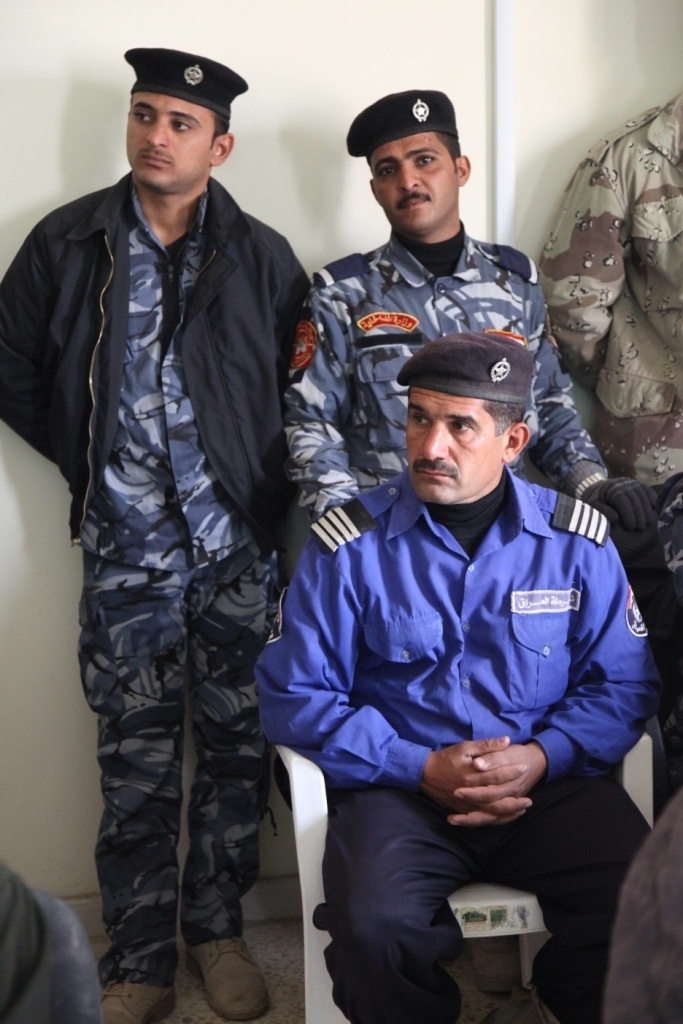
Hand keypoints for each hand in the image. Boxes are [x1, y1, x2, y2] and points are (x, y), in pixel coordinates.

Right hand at [420, 737, 546, 826]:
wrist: (425, 773)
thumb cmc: (446, 758)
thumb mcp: (465, 747)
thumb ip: (486, 745)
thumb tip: (506, 740)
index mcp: (472, 774)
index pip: (497, 774)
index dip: (512, 772)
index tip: (525, 768)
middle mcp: (471, 792)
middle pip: (497, 800)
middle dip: (514, 801)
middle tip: (530, 801)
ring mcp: (466, 803)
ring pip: (490, 813)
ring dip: (508, 813)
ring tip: (521, 810)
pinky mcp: (462, 810)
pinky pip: (481, 819)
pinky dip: (495, 820)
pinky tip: (504, 817)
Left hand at [582, 477, 656, 530]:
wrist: (598, 489)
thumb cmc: (595, 501)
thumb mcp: (592, 506)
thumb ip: (601, 512)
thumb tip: (615, 518)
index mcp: (610, 488)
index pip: (622, 499)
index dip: (628, 514)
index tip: (630, 527)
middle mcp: (622, 483)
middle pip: (634, 497)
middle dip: (639, 514)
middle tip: (640, 528)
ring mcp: (632, 482)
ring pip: (643, 494)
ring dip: (647, 509)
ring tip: (648, 523)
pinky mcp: (639, 484)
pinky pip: (648, 490)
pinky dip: (653, 499)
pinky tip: (655, 509)